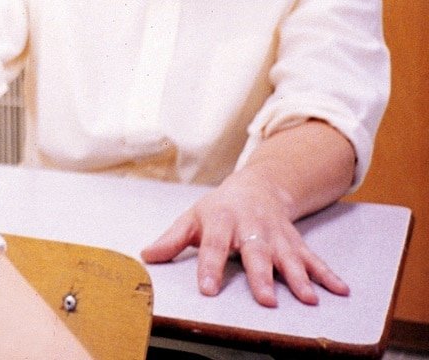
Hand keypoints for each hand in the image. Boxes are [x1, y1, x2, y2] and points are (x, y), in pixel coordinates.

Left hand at [140, 166, 348, 306]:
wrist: (256, 186)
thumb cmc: (218, 209)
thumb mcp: (191, 219)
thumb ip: (172, 240)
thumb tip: (147, 256)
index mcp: (221, 221)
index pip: (214, 247)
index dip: (210, 268)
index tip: (208, 290)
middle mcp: (251, 227)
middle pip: (256, 254)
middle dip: (262, 277)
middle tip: (266, 300)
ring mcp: (276, 235)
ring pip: (288, 257)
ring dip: (299, 278)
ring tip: (308, 300)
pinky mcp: (294, 241)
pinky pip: (313, 258)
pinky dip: (327, 275)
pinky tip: (340, 291)